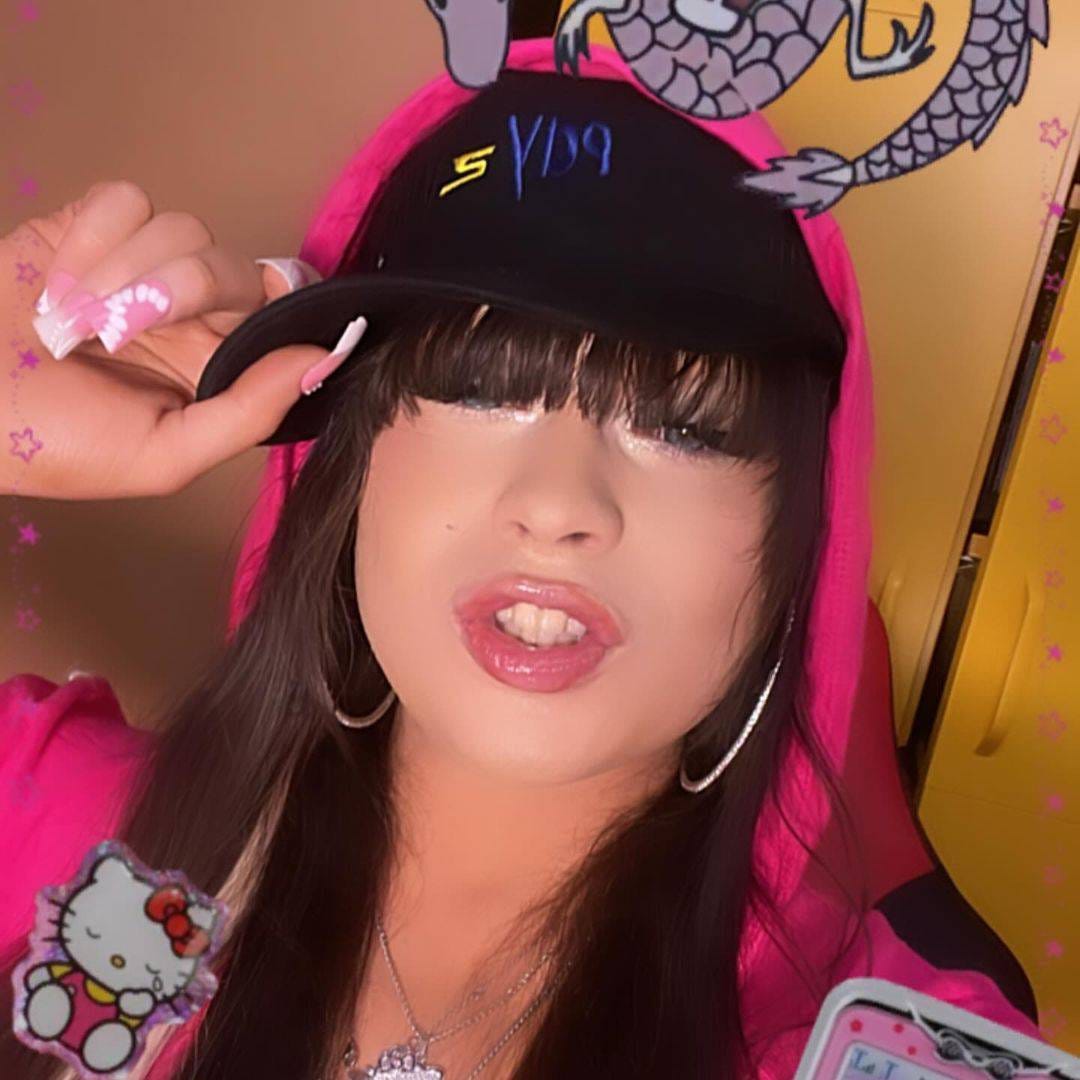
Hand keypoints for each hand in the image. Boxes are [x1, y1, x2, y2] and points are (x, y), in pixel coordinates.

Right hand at [2, 179, 360, 499]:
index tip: (260, 310)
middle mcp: (192, 315)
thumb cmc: (52, 443)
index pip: (285, 315)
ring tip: (72, 323)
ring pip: (185, 229)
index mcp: (217, 367)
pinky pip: (126, 201)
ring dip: (125, 275)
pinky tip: (57, 285)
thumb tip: (320, 361)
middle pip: (237, 267)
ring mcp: (144, 267)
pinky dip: (90, 241)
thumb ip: (249, 411)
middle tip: (120, 328)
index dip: (286, 303)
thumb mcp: (163, 455)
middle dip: (185, 289)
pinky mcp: (92, 227)